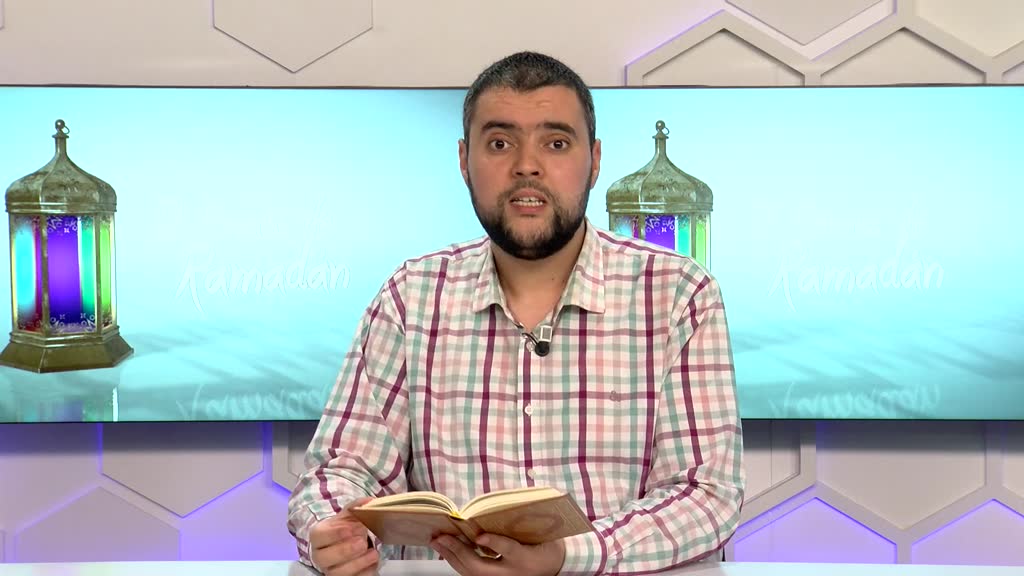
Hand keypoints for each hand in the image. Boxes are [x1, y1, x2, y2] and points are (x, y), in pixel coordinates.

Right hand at [309, 497, 379, 575]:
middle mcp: (320, 555)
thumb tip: (369, 502)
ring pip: (338, 573)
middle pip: (325, 557)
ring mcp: (330, 570)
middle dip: (345, 550)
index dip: (335, 533)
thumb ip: (357, 507)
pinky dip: (365, 572)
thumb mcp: (349, 515)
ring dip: (357, 563)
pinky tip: (374, 563)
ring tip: (373, 553)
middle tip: (362, 542)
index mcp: (318, 536)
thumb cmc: (345, 528)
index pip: (319, 536)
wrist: (347, 542)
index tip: (351, 528)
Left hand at [431, 533, 565, 575]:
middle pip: (480, 567)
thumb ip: (518, 523)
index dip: (494, 542)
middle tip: (442, 536)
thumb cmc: (547, 548)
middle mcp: (511, 574)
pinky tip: (447, 552)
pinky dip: (457, 562)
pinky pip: (471, 575)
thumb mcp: (541, 534)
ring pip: (471, 573)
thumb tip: (493, 506)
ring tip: (438, 542)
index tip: (479, 536)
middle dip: (459, 551)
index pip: (508, 550)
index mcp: (525, 558)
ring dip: (452, 557)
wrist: (556, 569)